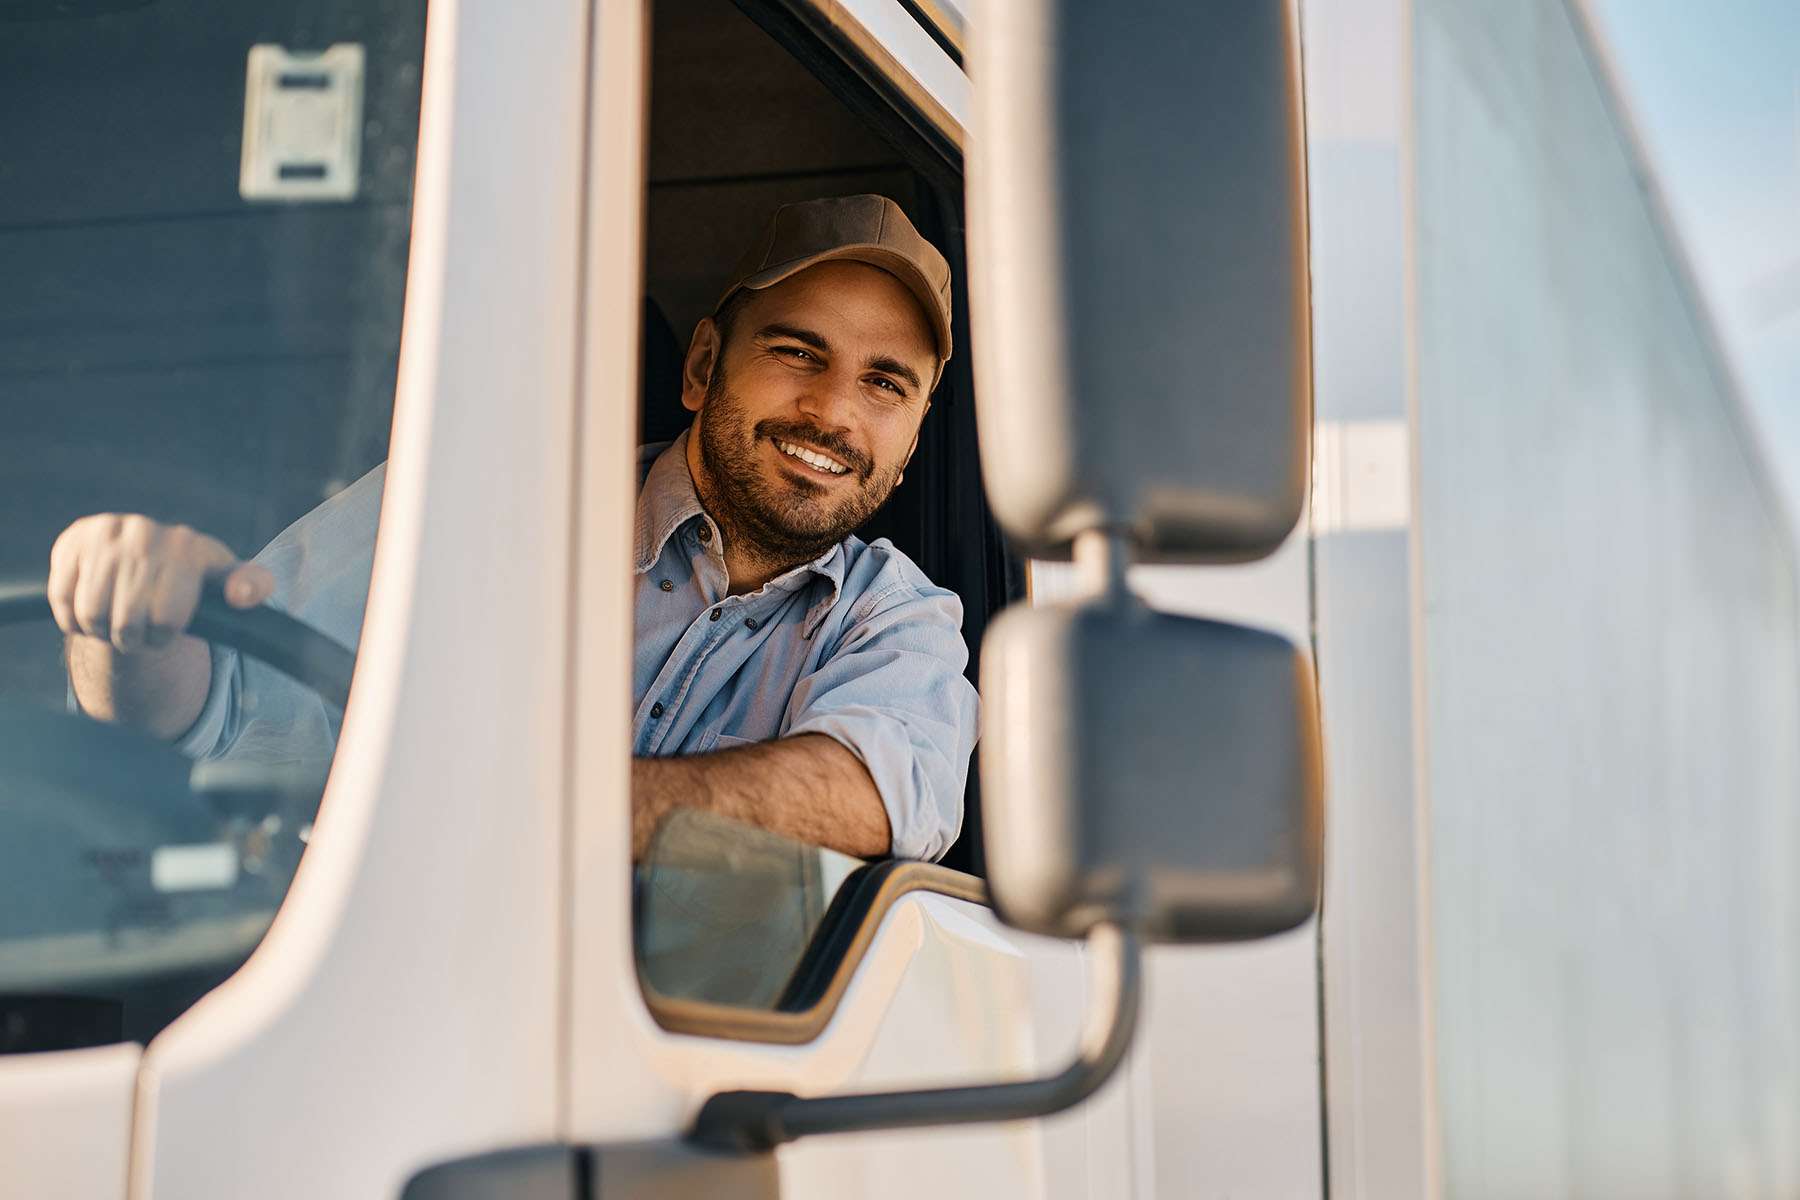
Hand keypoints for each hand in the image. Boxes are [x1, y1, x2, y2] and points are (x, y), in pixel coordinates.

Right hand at [49, 514, 274, 654]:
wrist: (143, 561)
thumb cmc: (190, 581)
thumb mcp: (226, 583)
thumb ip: (250, 587)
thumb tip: (242, 595)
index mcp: (188, 546)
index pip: (167, 620)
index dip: (164, 636)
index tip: (168, 627)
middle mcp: (146, 530)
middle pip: (127, 623)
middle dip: (132, 638)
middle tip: (138, 629)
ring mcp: (106, 532)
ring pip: (92, 615)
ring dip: (101, 631)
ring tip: (116, 619)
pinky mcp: (72, 540)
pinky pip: (63, 600)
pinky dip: (73, 619)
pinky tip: (91, 609)